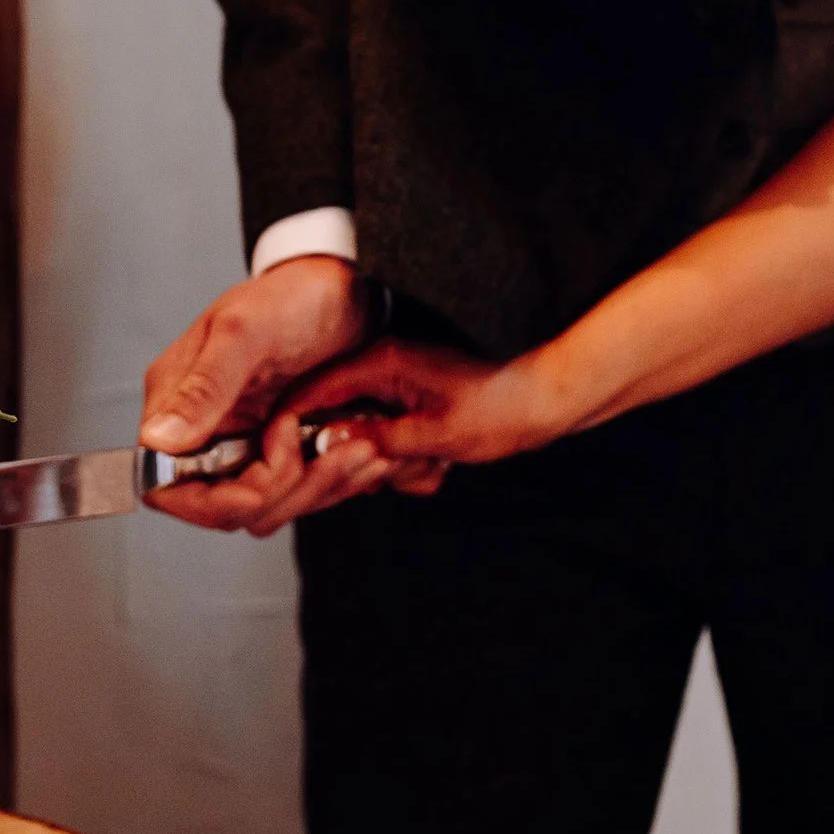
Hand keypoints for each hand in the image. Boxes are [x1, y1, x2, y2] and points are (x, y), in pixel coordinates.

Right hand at [140, 256, 370, 532]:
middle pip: (220, 507)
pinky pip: (296, 494)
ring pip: (264, 509)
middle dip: (277, 494)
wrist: (344, 288)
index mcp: (176, 401)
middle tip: (324, 451)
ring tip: (358, 451)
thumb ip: (204, 387)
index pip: (165, 485)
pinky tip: (361, 456)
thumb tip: (160, 439)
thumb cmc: (292, 295)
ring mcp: (243, 443)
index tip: (261, 485)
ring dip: (313, 490)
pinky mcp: (279, 451)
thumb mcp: (246, 332)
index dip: (212, 502)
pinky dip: (331, 483)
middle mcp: (204, 429)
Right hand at [292, 338, 576, 477]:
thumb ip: (375, 440)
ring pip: (368, 440)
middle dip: (365, 458)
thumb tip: (326, 445)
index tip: (281, 457)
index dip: (292, 424)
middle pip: (338, 422)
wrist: (552, 398)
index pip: (314, 390)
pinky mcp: (414, 405)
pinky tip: (443, 464)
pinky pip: (394, 442)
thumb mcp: (436, 434)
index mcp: (384, 363)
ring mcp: (400, 388)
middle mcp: (386, 369)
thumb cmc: (504, 406)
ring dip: (396, 465)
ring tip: (433, 464)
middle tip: (396, 471)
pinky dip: (414, 462)